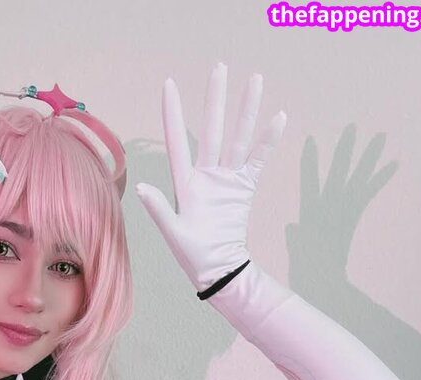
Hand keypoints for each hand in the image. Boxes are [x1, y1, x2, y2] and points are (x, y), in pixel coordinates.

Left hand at [136, 64, 286, 291]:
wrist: (219, 270)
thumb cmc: (193, 257)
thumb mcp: (173, 234)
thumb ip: (159, 209)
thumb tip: (142, 187)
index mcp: (185, 183)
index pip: (177, 141)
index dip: (174, 114)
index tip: (169, 84)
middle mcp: (206, 175)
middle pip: (212, 129)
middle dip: (215, 99)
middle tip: (219, 67)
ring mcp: (227, 180)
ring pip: (237, 138)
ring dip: (246, 110)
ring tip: (255, 80)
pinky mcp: (244, 188)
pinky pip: (258, 160)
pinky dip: (267, 141)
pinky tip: (278, 118)